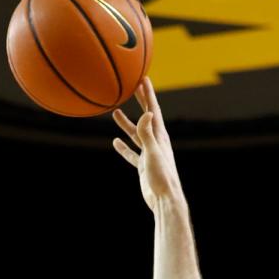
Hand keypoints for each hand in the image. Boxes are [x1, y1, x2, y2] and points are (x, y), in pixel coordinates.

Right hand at [112, 79, 183, 212]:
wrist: (164, 199)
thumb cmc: (162, 176)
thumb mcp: (153, 152)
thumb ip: (148, 133)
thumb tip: (147, 113)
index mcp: (160, 136)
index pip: (153, 109)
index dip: (148, 94)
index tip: (143, 78)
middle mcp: (155, 142)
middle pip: (146, 117)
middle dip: (140, 101)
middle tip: (132, 86)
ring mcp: (149, 153)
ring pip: (136, 134)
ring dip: (127, 123)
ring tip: (115, 112)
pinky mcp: (143, 165)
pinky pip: (131, 153)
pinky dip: (124, 147)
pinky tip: (115, 142)